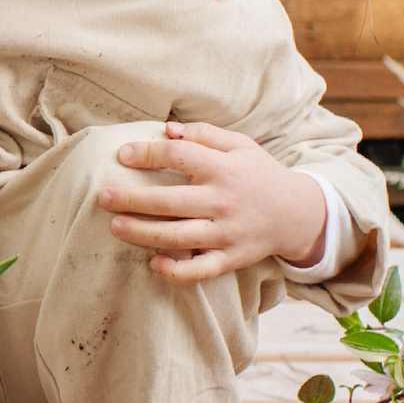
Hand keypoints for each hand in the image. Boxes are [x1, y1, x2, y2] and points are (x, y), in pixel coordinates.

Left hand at [97, 122, 327, 282]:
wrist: (299, 214)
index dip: (149, 154)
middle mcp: (224, 201)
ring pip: (178, 237)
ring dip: (143, 233)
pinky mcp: (231, 258)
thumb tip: (167, 130)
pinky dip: (176, 271)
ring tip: (115, 226)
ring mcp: (227, 233)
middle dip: (133, 199)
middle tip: (104, 196)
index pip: (180, 157)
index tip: (123, 154)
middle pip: (171, 201)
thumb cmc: (260, 174)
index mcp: (224, 169)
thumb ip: (205, 134)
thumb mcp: (241, 145)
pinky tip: (154, 264)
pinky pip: (200, 271)